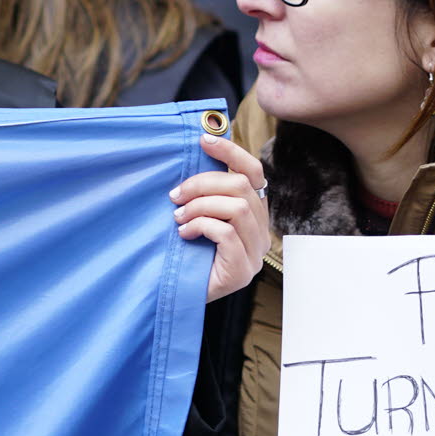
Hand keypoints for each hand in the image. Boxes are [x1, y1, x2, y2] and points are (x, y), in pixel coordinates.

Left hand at [171, 132, 270, 302]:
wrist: (174, 294)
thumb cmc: (184, 252)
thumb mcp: (196, 213)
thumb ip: (204, 191)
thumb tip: (197, 151)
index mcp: (253, 213)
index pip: (254, 173)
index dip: (231, 153)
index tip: (203, 140)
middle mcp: (260, 232)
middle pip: (242, 187)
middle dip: (203, 184)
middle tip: (176, 196)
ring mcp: (255, 253)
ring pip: (237, 208)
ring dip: (200, 207)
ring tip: (178, 218)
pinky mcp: (243, 271)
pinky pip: (227, 234)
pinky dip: (201, 227)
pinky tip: (185, 234)